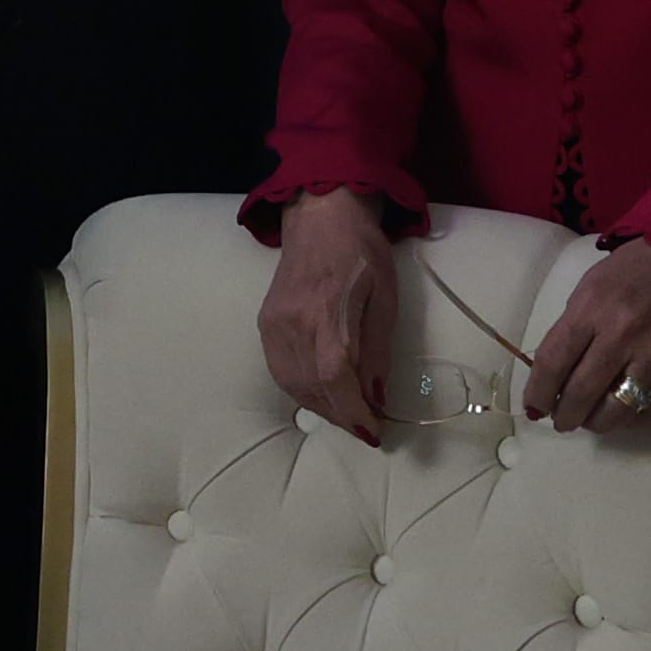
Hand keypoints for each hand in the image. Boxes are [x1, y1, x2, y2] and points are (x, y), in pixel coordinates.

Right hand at [256, 188, 394, 445]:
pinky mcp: (265, 324)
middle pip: (312, 389)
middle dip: (342, 416)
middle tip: (367, 426)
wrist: (320, 217)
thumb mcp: (386, 298)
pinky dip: (302, 391)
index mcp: (327, 313)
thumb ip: (378, 349)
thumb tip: (377, 398)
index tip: (373, 433)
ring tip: (347, 414)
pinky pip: (280, 371)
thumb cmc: (362, 252)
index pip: (335, 378)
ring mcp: (274, 325)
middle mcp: (293, 324)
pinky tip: (322, 393)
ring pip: (293, 385)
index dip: (353, 412)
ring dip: (322, 408)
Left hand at [521, 240, 650, 433]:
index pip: (553, 362)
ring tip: (590, 421)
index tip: (534, 407)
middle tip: (562, 421)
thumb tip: (553, 374)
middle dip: (565, 416)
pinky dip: (634, 419)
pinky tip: (623, 414)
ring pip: (618, 410)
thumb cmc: (632, 271)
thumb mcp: (588, 287)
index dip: (538, 393)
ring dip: (597, 423)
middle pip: (582, 392)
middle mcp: (622, 334)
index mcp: (591, 309)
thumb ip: (571, 329)